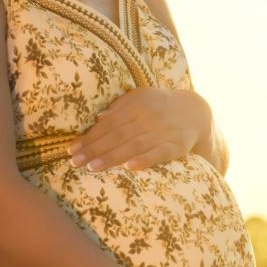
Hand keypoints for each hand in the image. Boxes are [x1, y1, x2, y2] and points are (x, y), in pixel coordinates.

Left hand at [66, 87, 211, 171]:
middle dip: (95, 149)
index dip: (90, 137)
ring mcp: (163, 132)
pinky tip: (130, 168)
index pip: (108, 123)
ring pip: (134, 146)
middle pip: (117, 135)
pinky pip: (159, 154)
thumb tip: (98, 119)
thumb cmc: (160, 106)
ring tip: (93, 168)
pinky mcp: (176, 146)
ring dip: (113, 157)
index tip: (72, 150)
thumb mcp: (141, 98)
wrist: (195, 112)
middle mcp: (149, 117)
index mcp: (137, 104)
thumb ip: (120, 107)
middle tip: (76, 163)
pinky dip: (144, 160)